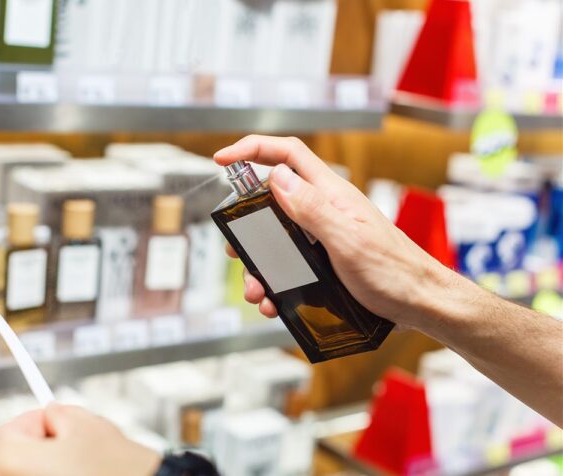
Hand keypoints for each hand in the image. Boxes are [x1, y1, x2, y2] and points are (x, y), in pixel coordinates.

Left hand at [0, 404, 160, 475]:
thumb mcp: (84, 423)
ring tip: (80, 462)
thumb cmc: (112, 468)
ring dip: (46, 465)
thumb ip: (58, 412)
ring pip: (28, 473)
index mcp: (9, 462)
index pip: (8, 432)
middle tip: (69, 442)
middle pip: (14, 457)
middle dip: (39, 445)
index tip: (50, 418)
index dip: (34, 421)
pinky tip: (80, 474)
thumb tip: (52, 415)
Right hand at [215, 135, 453, 331]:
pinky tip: (273, 302)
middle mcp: (324, 210)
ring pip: (277, 240)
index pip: (288, 155)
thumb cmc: (395, 272)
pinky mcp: (326, 260)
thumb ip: (313, 208)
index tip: (223, 160)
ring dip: (260, 265)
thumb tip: (277, 177)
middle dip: (248, 227)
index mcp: (331, 194)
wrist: (421, 304)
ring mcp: (324, 236)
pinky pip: (290, 265)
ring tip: (256, 291)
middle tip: (235, 249)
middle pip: (272, 202)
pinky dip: (276, 283)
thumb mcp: (348, 240)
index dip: (254, 150)